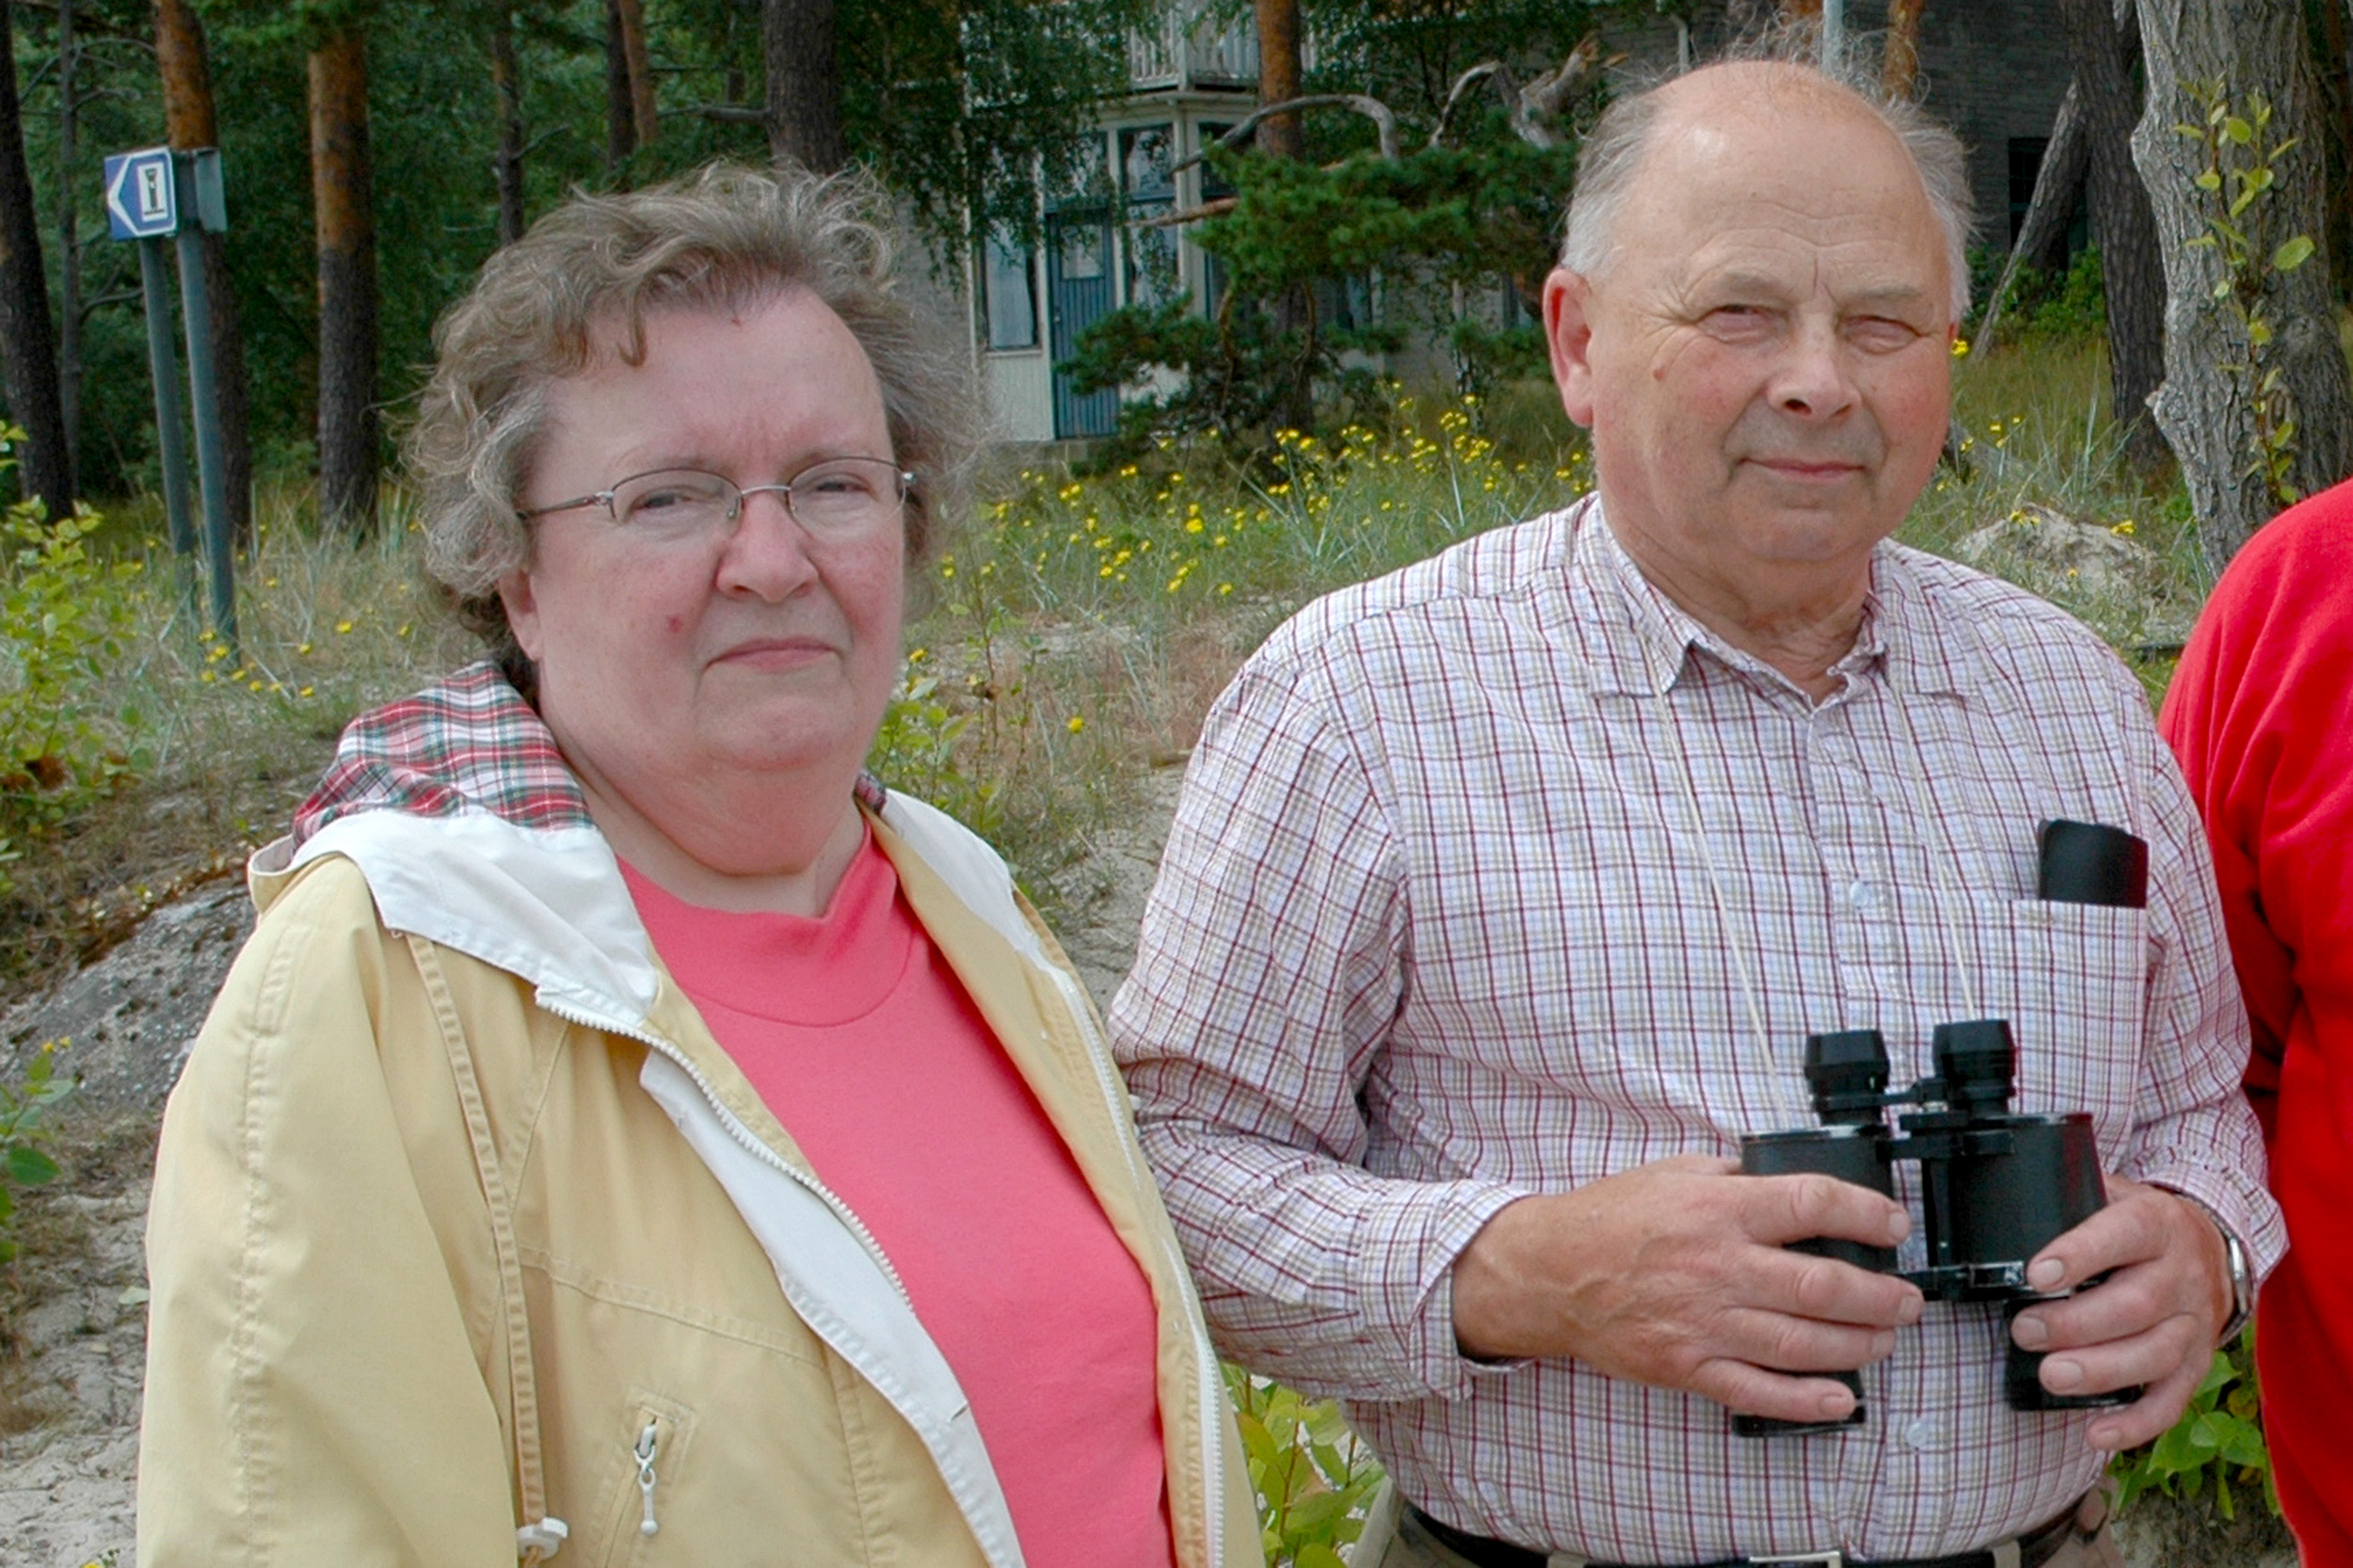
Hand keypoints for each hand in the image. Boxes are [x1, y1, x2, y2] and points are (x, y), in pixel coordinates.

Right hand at [1450, 1154, 1923, 1424]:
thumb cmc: (1610, 1220)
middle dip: (1881, 1295)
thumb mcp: (1674, 1172)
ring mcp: (1704, 1321)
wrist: (1550, 1271)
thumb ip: (1735, 1175)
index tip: (1893, 1225)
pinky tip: (1840, 1396)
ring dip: (1859, 1344)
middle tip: (1905, 1298)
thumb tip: (1791, 1179)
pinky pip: (1758, 1390)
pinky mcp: (1688, 1365)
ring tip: (1885, 1338)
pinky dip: (1805, 1398)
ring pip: (1802, 1342)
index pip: (1813, 1204)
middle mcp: (1718, 1266)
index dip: (1868, 1213)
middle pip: (1823, 1285)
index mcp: (1718, 1208)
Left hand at [2008, 1175, 2233, 1450]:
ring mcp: (2195, 1322)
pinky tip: (2096, 1432)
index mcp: (2156, 1223)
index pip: (2123, 1234)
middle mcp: (2183, 1273)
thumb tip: (2005, 1202)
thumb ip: (2069, 1196)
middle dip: (2075, 1324)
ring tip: (2050, 1375)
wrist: (2210, 1244)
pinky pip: (2173, 1400)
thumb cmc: (2138, 1224)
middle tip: (2025, 1330)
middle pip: (2136, 1305)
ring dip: (2101, 1371)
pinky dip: (2136, 1422)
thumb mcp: (2112, 1193)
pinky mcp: (2198, 1363)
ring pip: (2157, 1354)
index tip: (2036, 1275)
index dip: (2080, 1254)